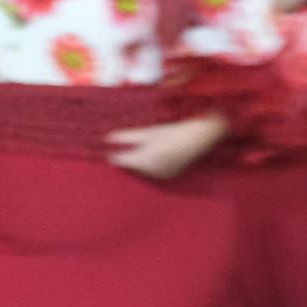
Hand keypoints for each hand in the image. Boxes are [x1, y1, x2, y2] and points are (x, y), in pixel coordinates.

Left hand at [107, 115, 226, 179]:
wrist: (203, 137)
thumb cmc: (176, 131)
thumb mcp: (151, 132)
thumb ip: (129, 137)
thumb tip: (108, 139)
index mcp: (147, 161)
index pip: (121, 160)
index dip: (112, 153)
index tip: (103, 147)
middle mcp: (153, 173)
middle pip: (131, 167)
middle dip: (126, 157)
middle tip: (119, 146)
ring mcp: (162, 176)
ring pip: (142, 170)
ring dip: (137, 162)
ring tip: (137, 150)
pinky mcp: (170, 176)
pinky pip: (152, 171)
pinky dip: (148, 165)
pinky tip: (151, 154)